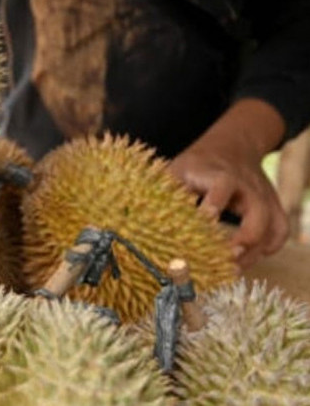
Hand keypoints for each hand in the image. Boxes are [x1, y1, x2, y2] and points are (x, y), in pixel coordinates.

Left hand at [167, 99, 288, 268]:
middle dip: (246, 236)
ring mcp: (262, 196)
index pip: (222, 185)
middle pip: (257, 209)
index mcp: (218, 173)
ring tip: (232, 270)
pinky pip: (279, 229)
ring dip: (256, 250)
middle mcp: (246, 185)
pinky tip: (249, 260)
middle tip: (227, 257)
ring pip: (272, 224)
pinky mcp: (271, 206)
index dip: (215, 202)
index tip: (205, 220)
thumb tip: (136, 215)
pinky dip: (270, 247)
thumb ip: (164, 190)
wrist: (230, 147)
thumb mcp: (176, 170)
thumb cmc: (196, 166)